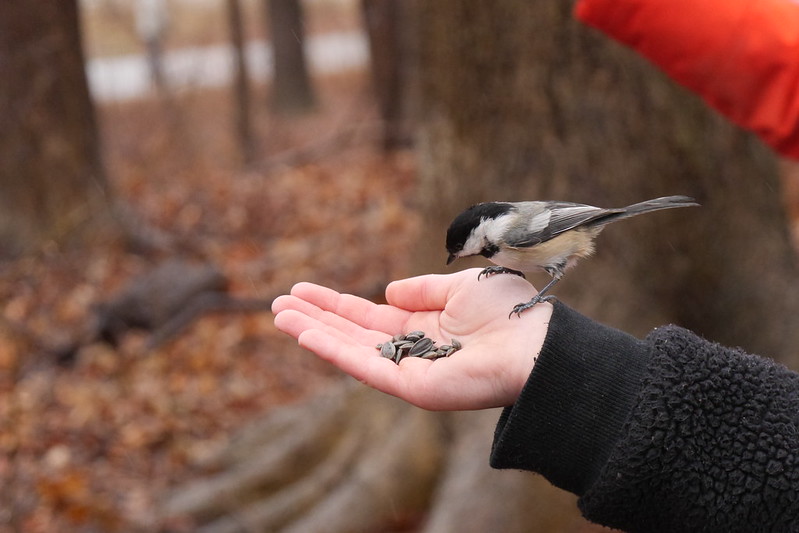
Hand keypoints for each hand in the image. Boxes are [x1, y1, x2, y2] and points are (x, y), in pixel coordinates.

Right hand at [271, 268, 552, 409]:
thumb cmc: (507, 312)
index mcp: (422, 327)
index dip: (335, 303)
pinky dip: (333, 350)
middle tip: (278, 304)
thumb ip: (422, 290)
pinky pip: (364, 366)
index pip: (367, 315)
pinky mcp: (409, 387)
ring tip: (279, 315)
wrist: (535, 342)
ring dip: (313, 332)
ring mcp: (407, 370)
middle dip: (315, 318)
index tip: (302, 290)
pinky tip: (306, 334)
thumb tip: (389, 290)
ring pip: (349, 349)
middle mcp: (409, 350)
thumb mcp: (458, 287)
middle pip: (351, 332)